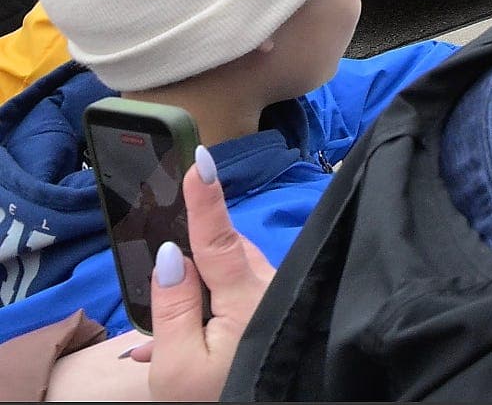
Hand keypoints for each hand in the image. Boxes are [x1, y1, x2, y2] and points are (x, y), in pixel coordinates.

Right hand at [127, 147, 275, 402]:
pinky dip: (212, 312)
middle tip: (166, 289)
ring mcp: (276, 296)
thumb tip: (168, 255)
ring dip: (199, 294)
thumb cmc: (220, 398)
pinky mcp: (278, 308)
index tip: (200, 158)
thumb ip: (172, 307)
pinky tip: (187, 343)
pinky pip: (240, 296)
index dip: (207, 198)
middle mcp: (268, 287)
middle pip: (223, 255)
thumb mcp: (178, 365)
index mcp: (246, 297)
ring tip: (172, 342)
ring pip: (230, 276)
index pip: (219, 239)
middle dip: (192, 263)